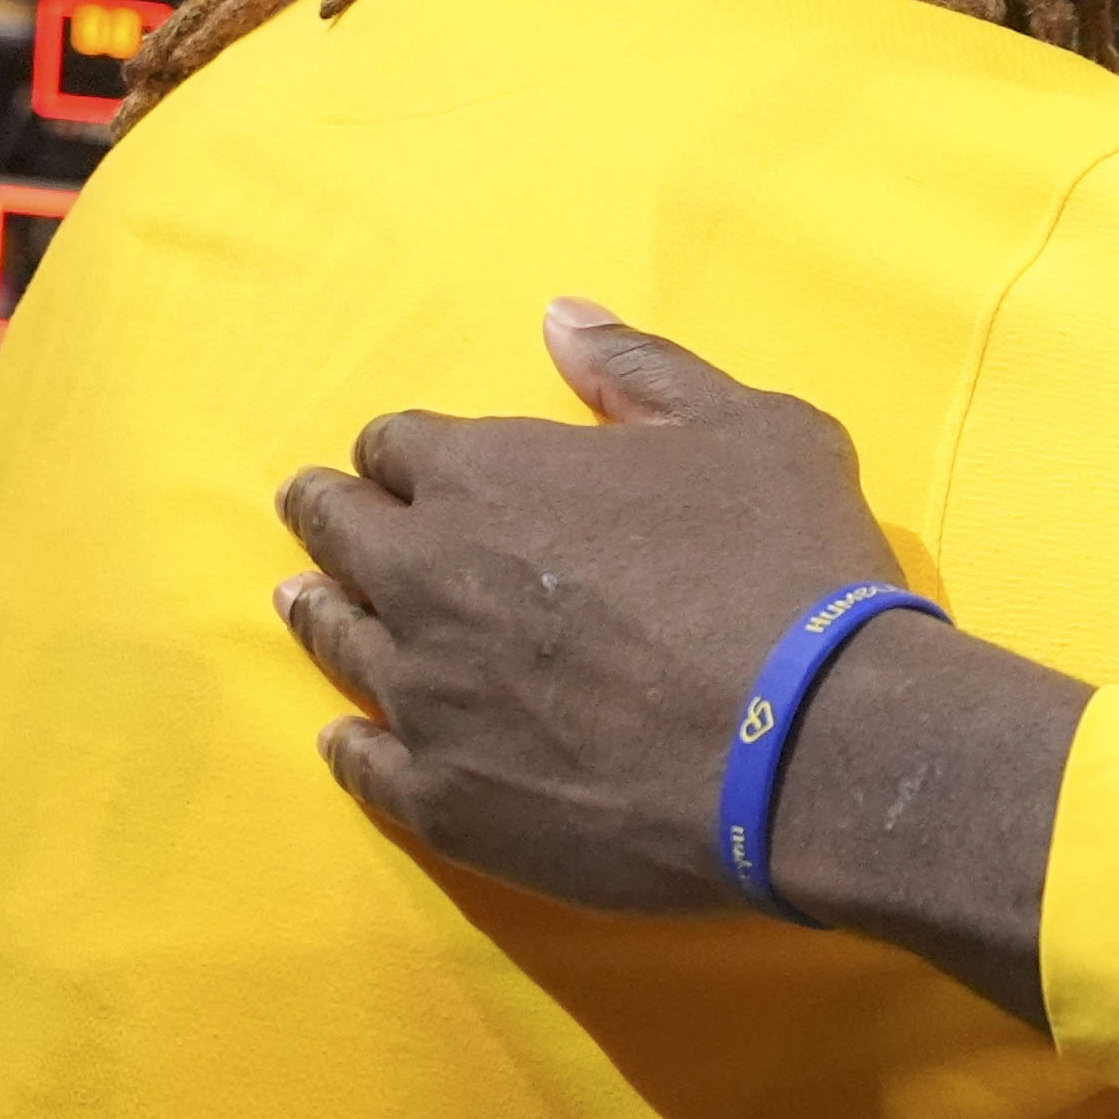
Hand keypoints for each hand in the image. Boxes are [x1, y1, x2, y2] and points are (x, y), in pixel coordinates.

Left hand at [276, 302, 910, 914]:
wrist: (816, 748)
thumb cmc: (789, 571)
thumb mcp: (747, 427)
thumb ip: (638, 368)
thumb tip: (560, 318)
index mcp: (485, 475)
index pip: (397, 445)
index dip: (406, 450)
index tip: (407, 462)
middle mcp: (426, 579)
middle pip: (340, 532)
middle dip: (330, 514)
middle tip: (317, 513)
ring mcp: (427, 696)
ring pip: (337, 642)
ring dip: (319, 611)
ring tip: (303, 602)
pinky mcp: (446, 800)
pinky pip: (364, 764)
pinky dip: (350, 743)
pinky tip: (345, 737)